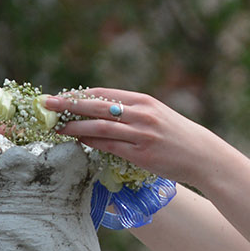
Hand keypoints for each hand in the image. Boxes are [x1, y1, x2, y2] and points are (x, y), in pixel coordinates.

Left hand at [46, 89, 226, 187]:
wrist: (204, 157)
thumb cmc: (180, 138)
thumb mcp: (159, 116)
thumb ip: (134, 112)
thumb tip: (107, 113)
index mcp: (144, 100)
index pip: (103, 93)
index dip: (79, 95)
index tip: (61, 97)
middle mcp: (141, 113)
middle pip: (96, 105)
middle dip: (67, 105)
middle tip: (45, 104)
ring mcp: (141, 134)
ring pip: (99, 127)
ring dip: (74, 126)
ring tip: (56, 127)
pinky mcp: (141, 154)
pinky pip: (109, 147)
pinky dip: (91, 144)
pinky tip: (78, 143)